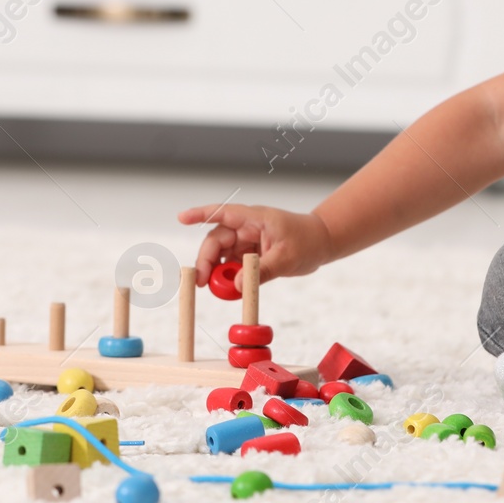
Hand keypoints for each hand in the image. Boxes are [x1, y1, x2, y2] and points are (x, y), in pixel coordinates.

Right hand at [176, 203, 334, 286]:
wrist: (322, 243)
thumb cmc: (308, 241)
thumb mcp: (287, 258)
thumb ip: (262, 271)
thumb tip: (237, 285)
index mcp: (255, 218)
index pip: (223, 213)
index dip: (201, 214)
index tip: (181, 218)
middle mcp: (247, 228)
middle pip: (216, 240)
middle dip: (206, 260)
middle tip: (202, 283)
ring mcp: (247, 241)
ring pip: (222, 255)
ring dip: (216, 271)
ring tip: (217, 289)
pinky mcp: (250, 254)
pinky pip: (232, 265)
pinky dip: (228, 277)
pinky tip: (230, 289)